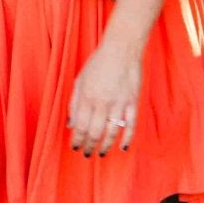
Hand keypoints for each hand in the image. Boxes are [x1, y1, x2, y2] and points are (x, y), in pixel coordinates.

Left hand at [68, 36, 140, 156]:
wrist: (121, 49)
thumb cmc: (98, 63)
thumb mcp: (80, 80)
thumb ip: (74, 103)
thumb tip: (70, 124)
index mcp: (86, 97)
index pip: (80, 126)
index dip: (77, 140)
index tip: (76, 147)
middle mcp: (102, 102)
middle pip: (94, 132)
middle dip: (89, 146)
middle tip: (87, 154)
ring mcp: (119, 103)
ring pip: (111, 132)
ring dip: (106, 146)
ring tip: (101, 153)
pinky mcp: (133, 102)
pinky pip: (131, 125)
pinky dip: (127, 138)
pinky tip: (123, 147)